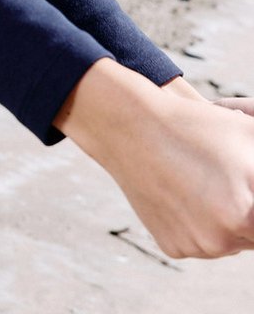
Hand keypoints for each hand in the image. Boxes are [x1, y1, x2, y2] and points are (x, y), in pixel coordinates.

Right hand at [54, 59, 253, 258]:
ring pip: (227, 241)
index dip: (252, 196)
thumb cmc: (193, 124)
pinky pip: (200, 242)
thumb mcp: (247, 132)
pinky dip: (197, 223)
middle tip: (224, 177)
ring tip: (202, 180)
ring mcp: (196, 246)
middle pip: (252, 234)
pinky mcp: (174, 248)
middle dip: (246, 210)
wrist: (131, 126)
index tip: (241, 181)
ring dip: (225, 220)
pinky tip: (183, 191)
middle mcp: (221, 239)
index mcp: (246, 212)